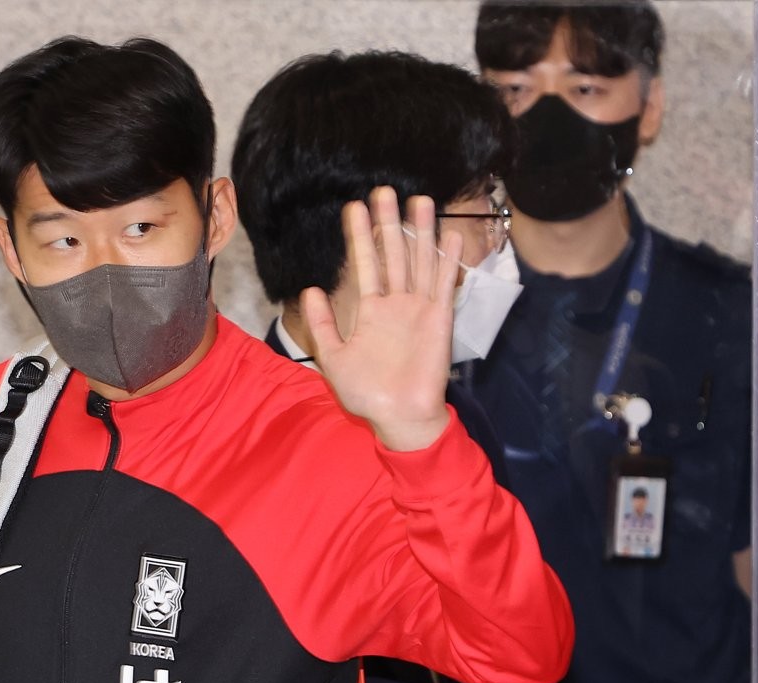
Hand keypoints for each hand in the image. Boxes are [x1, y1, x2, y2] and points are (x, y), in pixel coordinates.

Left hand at [301, 186, 461, 450]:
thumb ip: (322, 325)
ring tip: (420, 199)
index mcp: (370, 311)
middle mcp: (395, 303)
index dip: (360, 237)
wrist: (399, 416)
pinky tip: (448, 235)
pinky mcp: (439, 318)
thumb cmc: (367, 393)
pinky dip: (445, 260)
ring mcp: (419, 308)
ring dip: (420, 232)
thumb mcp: (334, 358)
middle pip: (392, 254)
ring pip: (419, 261)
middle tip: (383, 190)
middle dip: (387, 223)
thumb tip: (309, 289)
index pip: (364, 265)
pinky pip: (443, 285)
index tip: (353, 208)